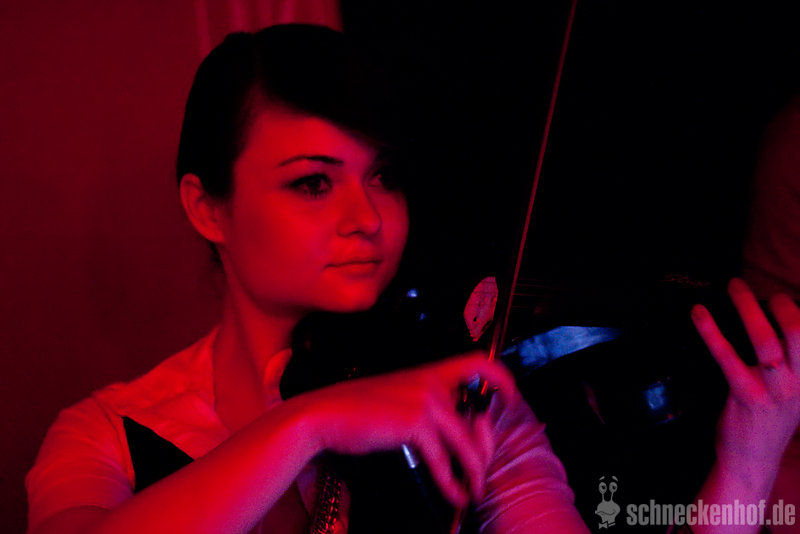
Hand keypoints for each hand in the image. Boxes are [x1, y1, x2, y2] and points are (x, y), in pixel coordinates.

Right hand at [295, 351, 517, 506]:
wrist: (324, 414)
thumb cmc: (355, 410)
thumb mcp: (397, 400)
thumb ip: (425, 407)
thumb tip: (449, 434)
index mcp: (428, 373)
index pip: (476, 362)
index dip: (501, 376)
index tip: (511, 396)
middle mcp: (432, 382)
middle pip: (476, 418)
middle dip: (485, 450)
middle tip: (481, 474)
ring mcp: (426, 401)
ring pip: (465, 442)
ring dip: (474, 472)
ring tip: (473, 491)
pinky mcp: (416, 422)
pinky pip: (444, 458)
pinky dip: (452, 482)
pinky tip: (455, 494)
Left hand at [691, 278, 799, 474]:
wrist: (753, 461)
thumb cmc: (768, 417)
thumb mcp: (792, 389)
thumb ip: (791, 360)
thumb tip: (771, 319)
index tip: (783, 295)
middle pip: (799, 332)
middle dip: (783, 304)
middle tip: (763, 290)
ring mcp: (774, 391)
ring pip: (767, 341)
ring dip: (749, 308)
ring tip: (735, 285)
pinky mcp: (746, 397)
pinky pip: (728, 357)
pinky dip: (712, 331)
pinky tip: (699, 314)